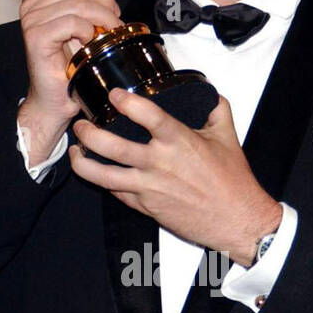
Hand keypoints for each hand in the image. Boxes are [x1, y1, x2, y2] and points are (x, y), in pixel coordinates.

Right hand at [18, 0, 122, 162]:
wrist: (55, 100)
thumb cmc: (67, 65)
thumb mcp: (75, 27)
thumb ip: (80, 4)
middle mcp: (30, 7)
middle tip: (113, 18)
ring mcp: (32, 23)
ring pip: (78, 3)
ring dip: (102, 17)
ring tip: (109, 32)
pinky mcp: (38, 39)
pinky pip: (72, 23)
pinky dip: (89, 32)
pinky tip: (92, 43)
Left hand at [69, 90, 282, 266]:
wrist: (236, 220)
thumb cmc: (232, 181)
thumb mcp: (227, 136)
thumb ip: (215, 108)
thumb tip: (207, 93)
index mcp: (179, 141)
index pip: (147, 115)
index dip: (127, 101)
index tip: (115, 94)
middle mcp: (159, 164)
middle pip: (112, 146)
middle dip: (89, 132)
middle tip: (81, 124)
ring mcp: (149, 188)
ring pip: (104, 175)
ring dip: (83, 161)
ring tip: (76, 150)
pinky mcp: (146, 207)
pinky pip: (116, 193)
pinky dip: (103, 182)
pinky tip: (96, 172)